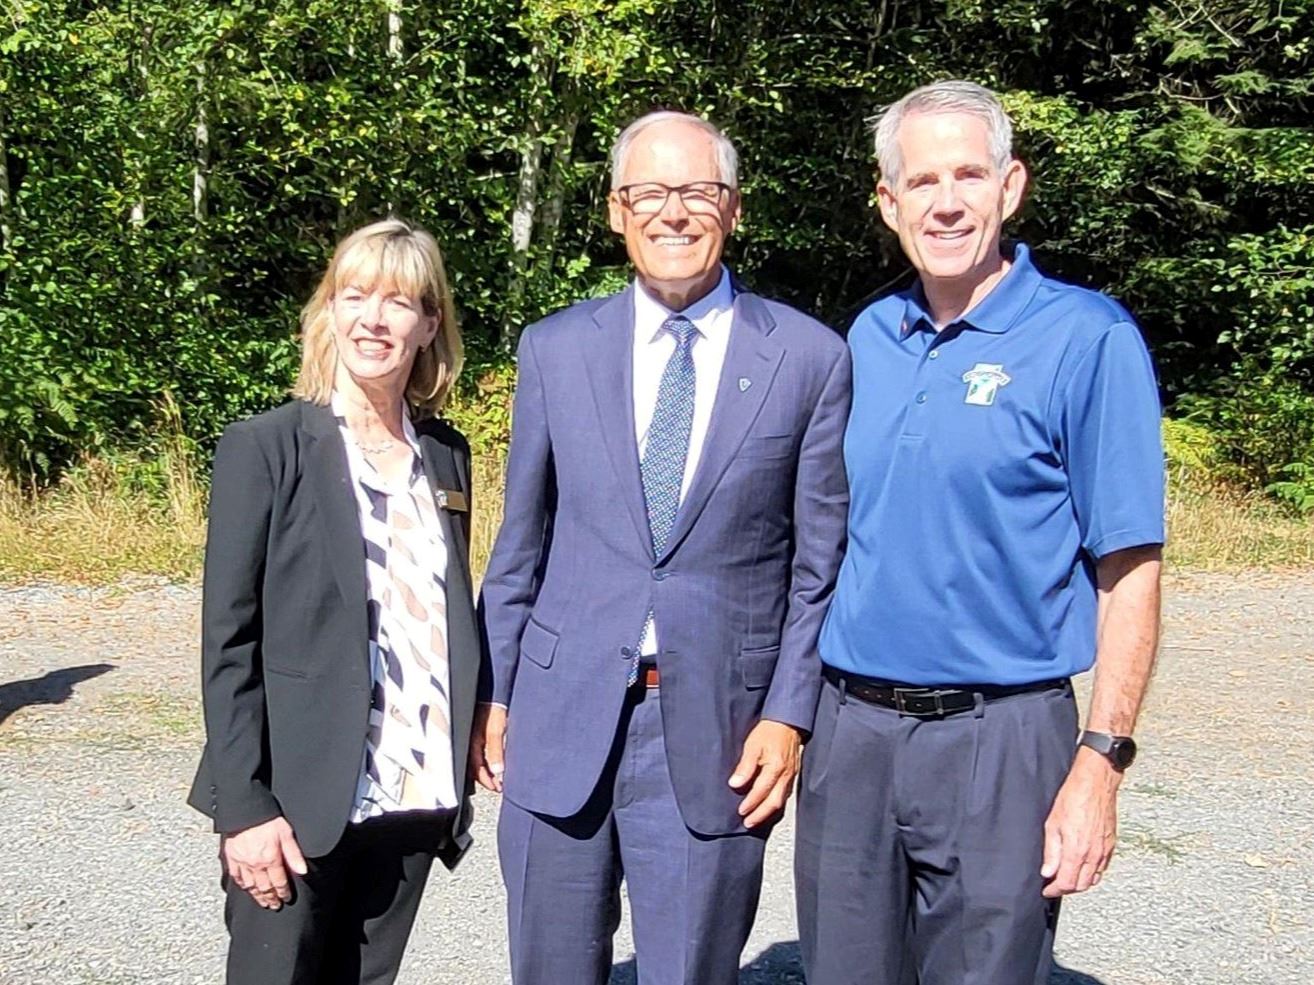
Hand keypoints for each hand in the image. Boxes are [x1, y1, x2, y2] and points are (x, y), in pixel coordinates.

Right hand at [221, 816, 306, 909]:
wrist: (245, 810)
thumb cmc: (268, 819)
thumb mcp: (286, 834)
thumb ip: (294, 854)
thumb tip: (302, 871)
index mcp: (270, 859)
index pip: (279, 882)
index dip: (283, 892)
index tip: (287, 898)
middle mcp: (255, 865)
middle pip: (264, 887)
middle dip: (271, 898)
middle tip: (275, 906)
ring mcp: (242, 862)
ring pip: (250, 886)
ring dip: (257, 896)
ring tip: (263, 903)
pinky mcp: (231, 857)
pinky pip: (236, 876)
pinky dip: (242, 885)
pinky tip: (246, 889)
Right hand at [470, 703, 507, 792]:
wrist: (492, 692)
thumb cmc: (493, 709)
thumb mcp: (496, 731)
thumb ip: (495, 751)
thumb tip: (497, 771)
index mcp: (471, 744)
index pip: (476, 769)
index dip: (487, 780)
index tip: (497, 787)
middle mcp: (469, 743)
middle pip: (474, 767)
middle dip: (486, 778)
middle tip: (498, 786)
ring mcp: (471, 738)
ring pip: (476, 760)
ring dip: (486, 771)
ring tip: (497, 777)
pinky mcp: (475, 733)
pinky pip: (478, 752)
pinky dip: (485, 761)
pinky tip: (492, 762)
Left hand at [728, 719, 802, 828]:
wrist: (788, 721)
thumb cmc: (769, 731)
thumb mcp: (752, 745)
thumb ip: (745, 766)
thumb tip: (735, 784)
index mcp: (776, 768)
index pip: (761, 791)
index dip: (751, 803)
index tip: (741, 811)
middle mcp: (786, 775)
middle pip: (774, 802)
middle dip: (760, 814)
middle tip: (748, 823)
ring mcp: (791, 775)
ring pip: (781, 800)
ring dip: (768, 811)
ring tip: (757, 818)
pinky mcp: (793, 774)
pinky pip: (786, 793)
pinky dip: (776, 802)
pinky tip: (769, 805)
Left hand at [1041, 747, 1120, 896]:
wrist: (1096, 783)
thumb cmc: (1073, 798)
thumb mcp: (1052, 824)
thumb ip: (1051, 852)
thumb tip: (1048, 872)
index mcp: (1077, 851)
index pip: (1067, 884)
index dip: (1054, 890)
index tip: (1047, 890)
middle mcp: (1093, 855)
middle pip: (1081, 885)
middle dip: (1067, 889)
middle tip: (1054, 885)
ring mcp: (1104, 850)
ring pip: (1093, 879)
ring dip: (1080, 882)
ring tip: (1067, 877)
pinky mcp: (1111, 844)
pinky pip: (1102, 867)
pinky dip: (1092, 873)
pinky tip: (1083, 866)